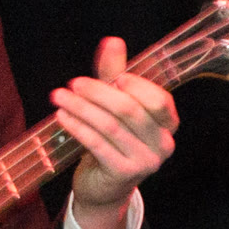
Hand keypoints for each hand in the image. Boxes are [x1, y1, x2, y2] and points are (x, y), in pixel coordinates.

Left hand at [53, 36, 178, 228]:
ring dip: (82, 108)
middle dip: (99, 92)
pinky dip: (78, 127)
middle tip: (73, 83)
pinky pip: (98, 144)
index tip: (112, 77)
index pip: (159, 100)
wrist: (105, 187)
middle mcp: (163, 144)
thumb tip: (113, 41)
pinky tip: (62, 117)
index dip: (136, 85)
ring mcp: (146, 162)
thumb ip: (116, 74)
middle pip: (130, 110)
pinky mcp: (124, 174)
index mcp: (168, 124)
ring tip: (59, 96)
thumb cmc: (113, 141)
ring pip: (111, 126)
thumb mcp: (116, 105)